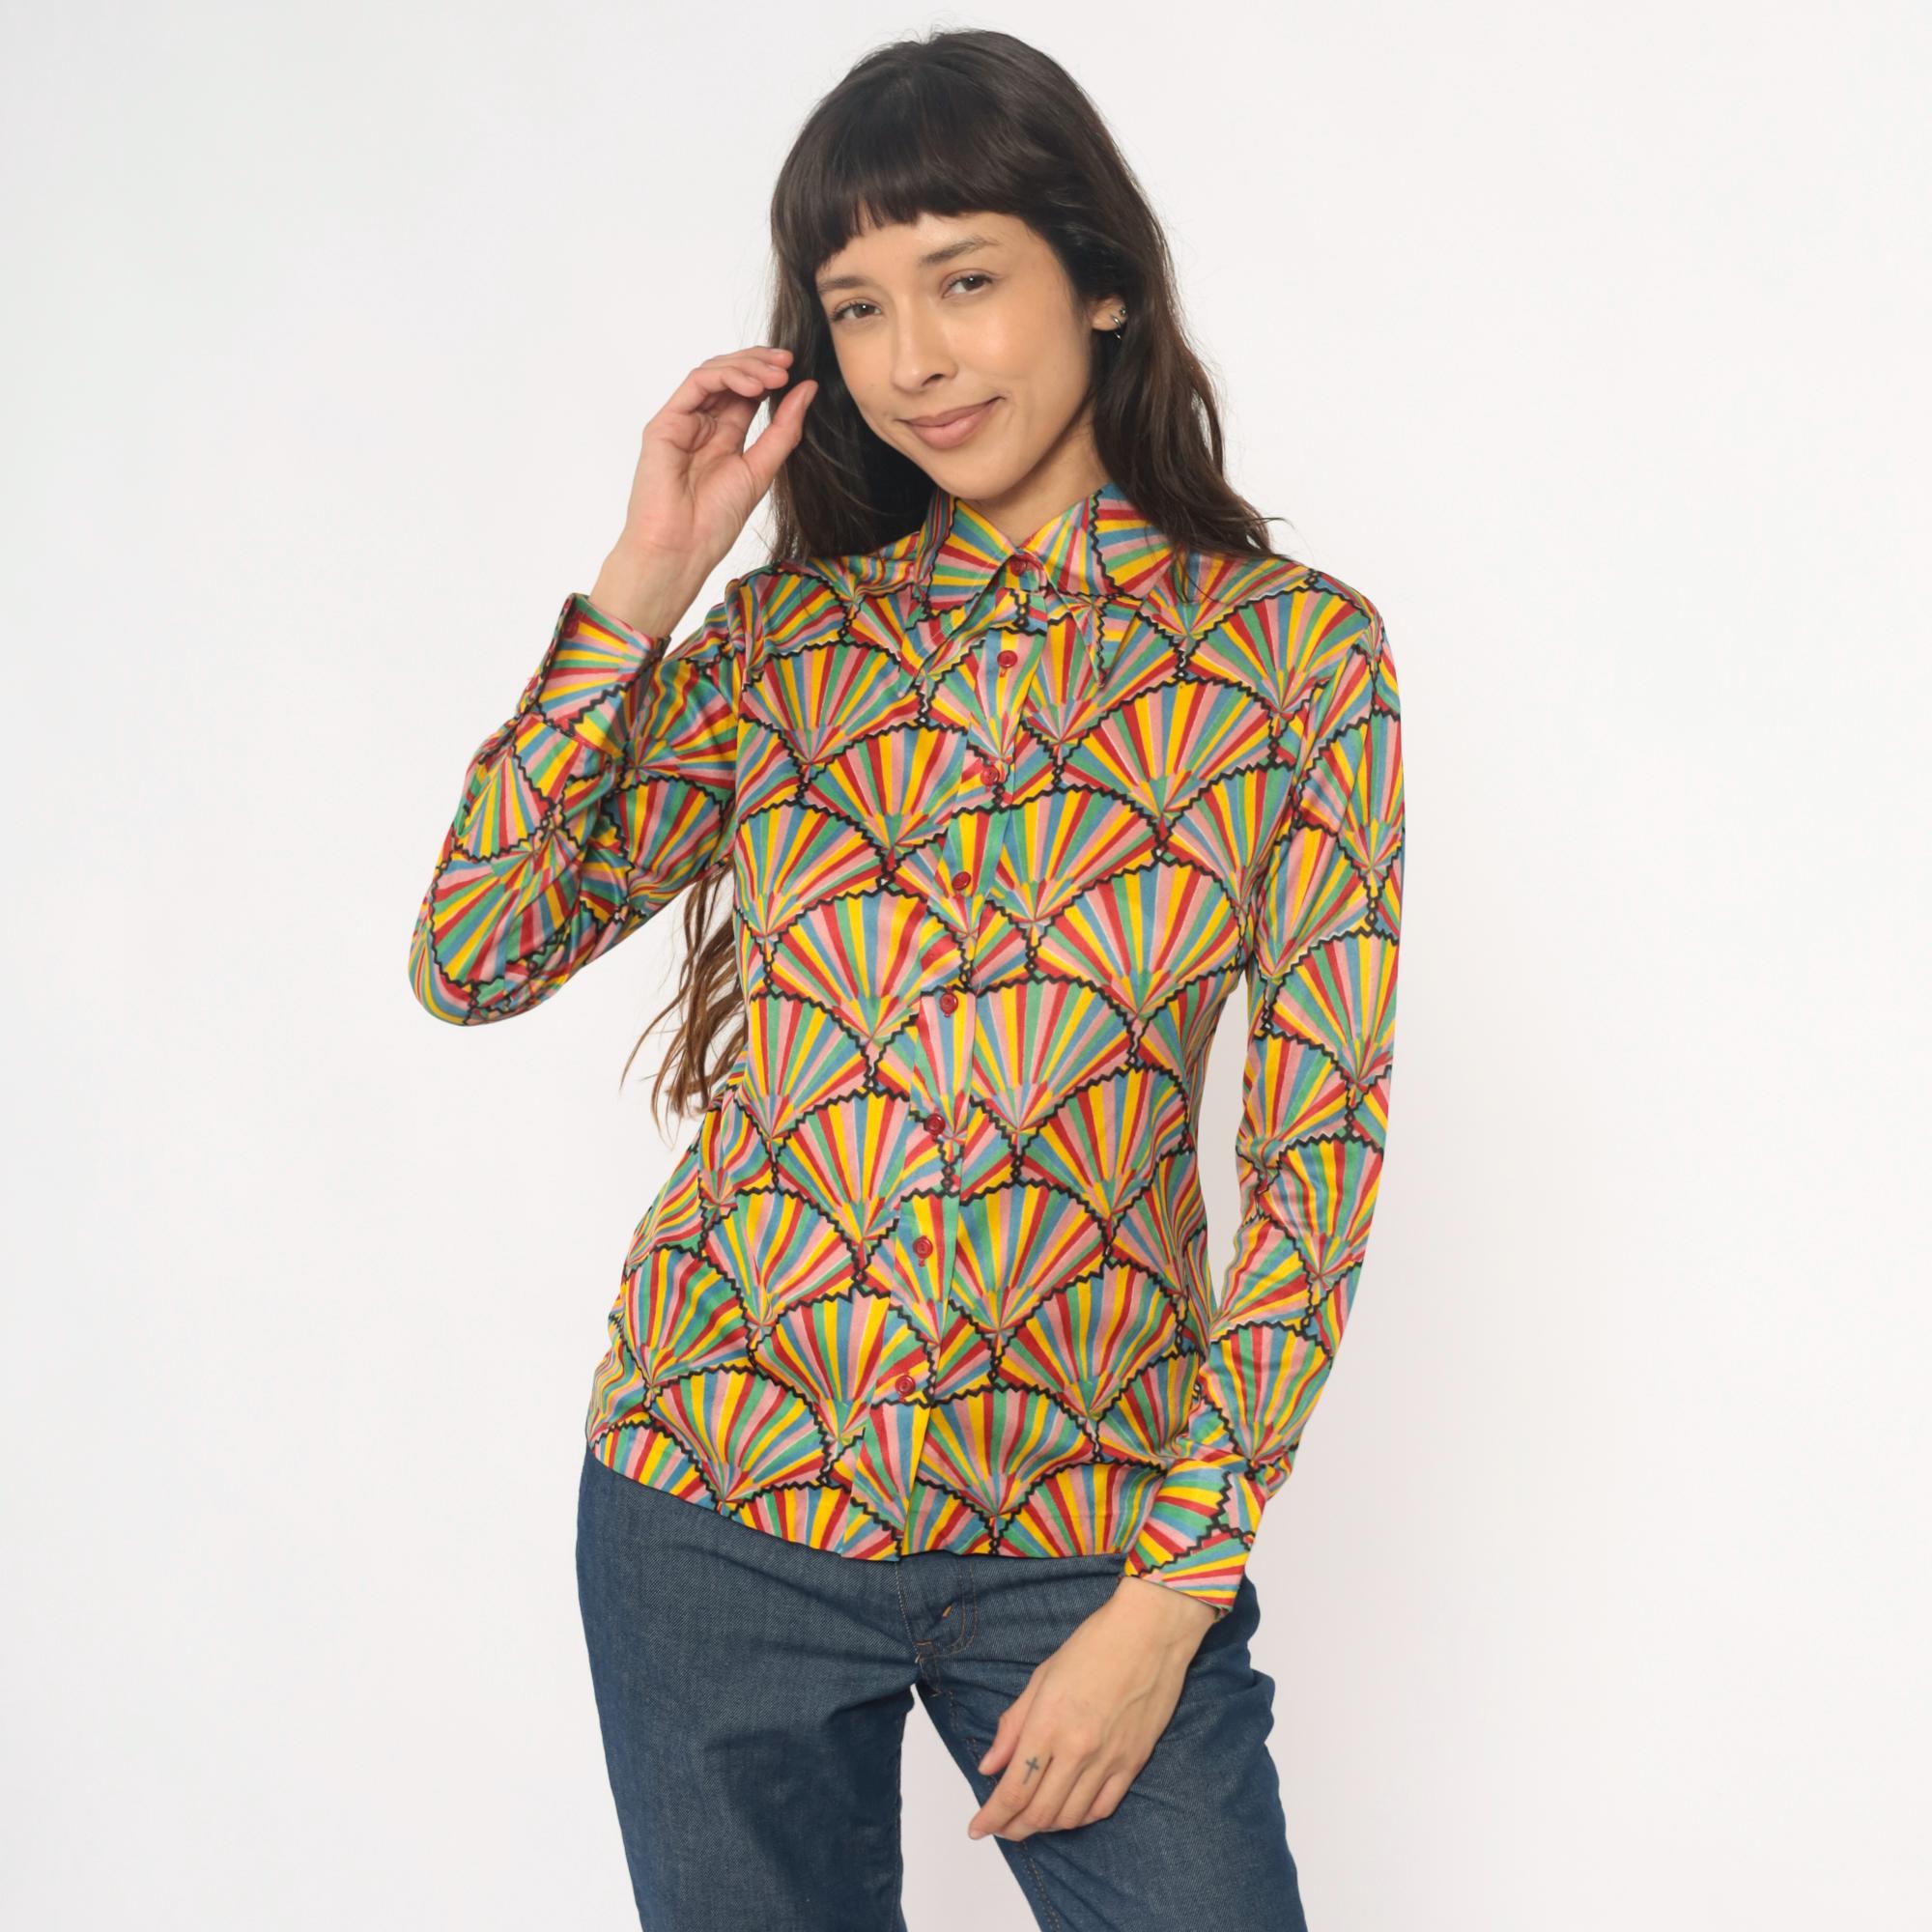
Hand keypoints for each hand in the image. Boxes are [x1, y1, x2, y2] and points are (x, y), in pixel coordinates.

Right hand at [592, 345, 817, 634]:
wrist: (680, 548)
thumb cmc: (714, 521)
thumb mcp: (761, 469)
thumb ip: (783, 429)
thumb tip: (808, 389)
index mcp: (724, 437)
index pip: (747, 392)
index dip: (771, 377)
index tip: (798, 372)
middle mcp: (701, 424)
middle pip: (730, 376)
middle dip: (760, 364)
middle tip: (789, 363)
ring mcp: (682, 421)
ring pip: (713, 373)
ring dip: (747, 366)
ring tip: (776, 375)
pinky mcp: (665, 423)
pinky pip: (696, 384)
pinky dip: (726, 377)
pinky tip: (753, 386)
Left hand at [965, 1577, 1216, 1842]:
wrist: (1150, 1633)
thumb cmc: (1094, 1645)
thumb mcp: (1042, 1677)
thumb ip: (1013, 1725)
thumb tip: (989, 1766)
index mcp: (1048, 1723)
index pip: (1014, 1790)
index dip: (992, 1817)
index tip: (977, 1828)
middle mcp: (1077, 1750)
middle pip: (1039, 1813)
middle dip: (1013, 1828)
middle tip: (1000, 1827)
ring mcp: (1108, 1760)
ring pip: (1070, 1818)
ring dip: (1044, 1826)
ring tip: (1030, 1819)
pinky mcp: (1133, 1763)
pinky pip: (1102, 1808)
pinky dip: (1079, 1819)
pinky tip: (1067, 1812)